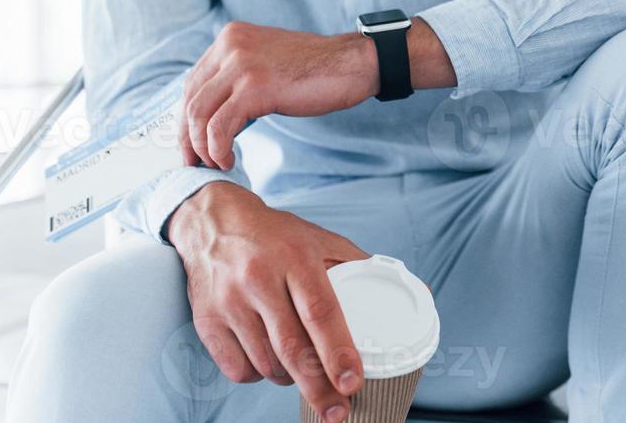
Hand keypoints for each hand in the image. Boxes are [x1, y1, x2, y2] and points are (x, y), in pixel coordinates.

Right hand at [167, 182, 371, 419]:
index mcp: (295, 257)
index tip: (353, 381)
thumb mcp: (320, 239)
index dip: (338, 351)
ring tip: (305, 376)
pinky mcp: (207, 320)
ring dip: (290, 380)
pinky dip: (259, 375)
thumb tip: (418, 291)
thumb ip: (360, 266)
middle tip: (338, 412)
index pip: (320, 311)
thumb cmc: (278, 235)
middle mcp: (260, 278)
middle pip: (292, 347)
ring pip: (266, 362)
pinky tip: (270, 363)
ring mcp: (230, 301)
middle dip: (318, 387)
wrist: (214, 222)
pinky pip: (237, 369)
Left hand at [181, 22, 377, 169]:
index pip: (192, 83)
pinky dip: (217, 148)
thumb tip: (213, 113)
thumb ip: (237, 77)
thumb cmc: (314, 70)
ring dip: (201, 146)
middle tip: (194, 162)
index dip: (186, 118)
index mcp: (229, 37)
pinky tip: (228, 159)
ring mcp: (240, 65)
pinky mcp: (254, 87)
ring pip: (198, 114)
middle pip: (189, 99)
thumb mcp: (265, 63)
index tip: (191, 143)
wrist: (350, 64)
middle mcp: (229, 46)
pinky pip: (219, 126)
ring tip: (214, 163)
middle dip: (187, 136)